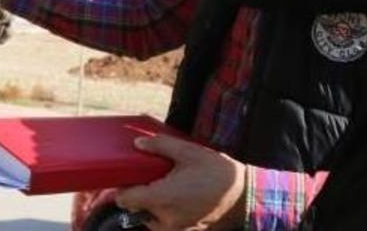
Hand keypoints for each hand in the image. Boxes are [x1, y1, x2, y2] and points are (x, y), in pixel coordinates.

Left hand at [114, 136, 245, 230]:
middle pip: (137, 209)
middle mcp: (166, 218)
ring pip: (150, 218)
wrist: (244, 195)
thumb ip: (160, 146)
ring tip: (168, 185)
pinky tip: (179, 196)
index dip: (122, 189)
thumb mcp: (188, 152)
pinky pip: (166, 223)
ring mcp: (177, 228)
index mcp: (162, 198)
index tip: (127, 178)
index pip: (125, 200)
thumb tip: (138, 144)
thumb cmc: (217, 172)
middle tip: (151, 177)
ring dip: (153, 205)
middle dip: (140, 194)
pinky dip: (166, 212)